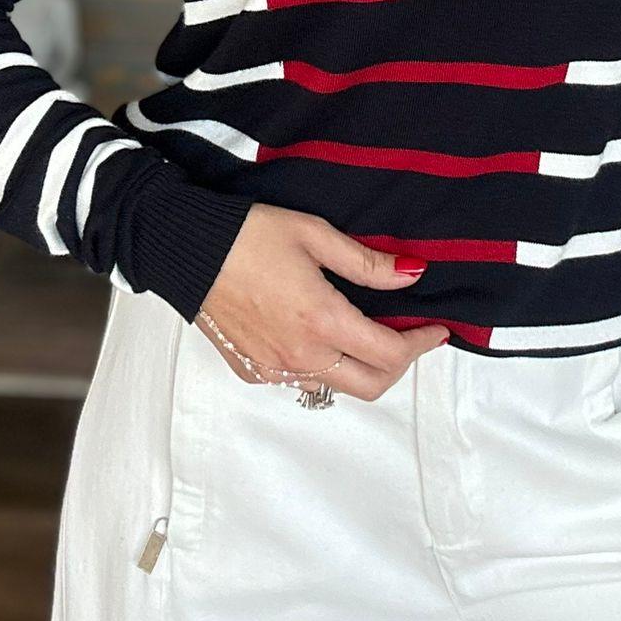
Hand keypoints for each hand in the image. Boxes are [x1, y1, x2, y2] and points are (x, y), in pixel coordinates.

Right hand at [195, 203, 450, 398]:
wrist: (186, 250)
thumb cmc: (248, 235)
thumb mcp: (315, 235)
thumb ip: (368, 263)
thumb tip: (413, 273)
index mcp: (322, 321)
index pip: (390, 354)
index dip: (421, 343)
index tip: (435, 328)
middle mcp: (301, 355)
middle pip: (372, 385)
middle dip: (400, 364)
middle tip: (408, 335)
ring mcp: (275, 369)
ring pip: (337, 386)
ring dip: (362, 367)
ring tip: (367, 332)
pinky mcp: (253, 371)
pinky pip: (302, 380)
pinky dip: (325, 366)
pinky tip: (322, 335)